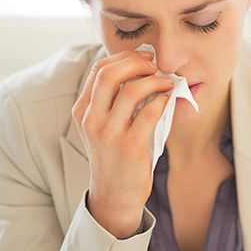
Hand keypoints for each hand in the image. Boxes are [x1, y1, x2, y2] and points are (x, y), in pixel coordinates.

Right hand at [71, 50, 173, 237]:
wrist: (114, 194)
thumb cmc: (114, 154)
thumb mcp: (102, 125)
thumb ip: (111, 100)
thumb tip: (140, 67)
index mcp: (83, 110)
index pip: (99, 70)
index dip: (125, 57)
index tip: (145, 57)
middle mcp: (91, 120)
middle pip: (110, 74)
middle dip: (138, 62)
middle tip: (156, 65)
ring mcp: (108, 133)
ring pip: (132, 90)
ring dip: (155, 81)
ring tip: (167, 83)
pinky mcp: (129, 146)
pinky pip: (150, 111)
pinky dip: (163, 100)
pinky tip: (168, 101)